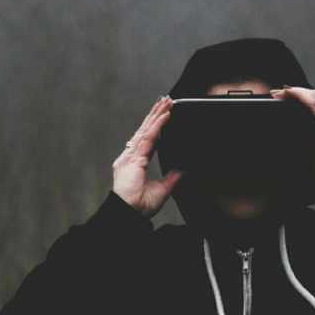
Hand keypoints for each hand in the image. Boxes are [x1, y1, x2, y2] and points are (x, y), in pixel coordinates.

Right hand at [112, 96, 184, 217]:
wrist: (130, 214)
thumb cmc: (140, 207)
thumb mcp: (163, 189)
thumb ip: (172, 177)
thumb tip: (184, 170)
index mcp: (134, 163)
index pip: (147, 139)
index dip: (156, 126)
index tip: (164, 115)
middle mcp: (130, 157)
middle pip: (145, 130)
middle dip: (155, 114)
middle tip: (166, 100)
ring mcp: (130, 157)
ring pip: (146, 130)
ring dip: (157, 115)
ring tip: (167, 102)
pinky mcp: (133, 159)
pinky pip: (148, 138)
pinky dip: (157, 126)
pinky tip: (165, 116)